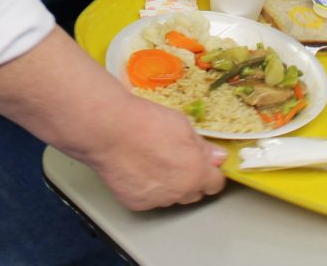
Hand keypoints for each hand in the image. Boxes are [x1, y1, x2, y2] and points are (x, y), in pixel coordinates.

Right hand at [85, 96, 227, 209]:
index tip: (204, 165)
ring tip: (152, 161)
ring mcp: (156, 200)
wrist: (109, 130)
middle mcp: (179, 192)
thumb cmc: (146, 122)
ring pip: (171, 196)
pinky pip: (149, 198)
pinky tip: (137, 168)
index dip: (210, 172)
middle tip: (176, 159)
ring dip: (169, 184)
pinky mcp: (136, 203)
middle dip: (190, 179)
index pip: (215, 184)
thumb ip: (202, 147)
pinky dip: (147, 187)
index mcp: (196, 173)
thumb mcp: (183, 125)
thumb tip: (217, 157)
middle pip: (194, 193)